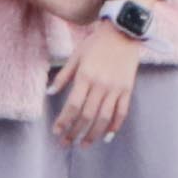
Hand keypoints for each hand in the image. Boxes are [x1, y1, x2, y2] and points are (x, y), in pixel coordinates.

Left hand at [50, 17, 142, 147]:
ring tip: (84, 145)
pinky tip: (106, 136)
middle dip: (75, 132)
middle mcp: (101, 85)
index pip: (72, 106)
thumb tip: (49, 94)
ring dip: (93, 134)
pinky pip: (122, 112)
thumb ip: (63, 76)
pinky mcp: (128, 89)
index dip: (64, 121)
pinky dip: (115, 126)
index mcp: (85, 77)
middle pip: (87, 116)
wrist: (123, 32)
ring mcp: (116, 88)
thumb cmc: (95, 44)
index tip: (56, 132)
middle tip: (66, 143)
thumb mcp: (75, 56)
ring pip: (104, 118)